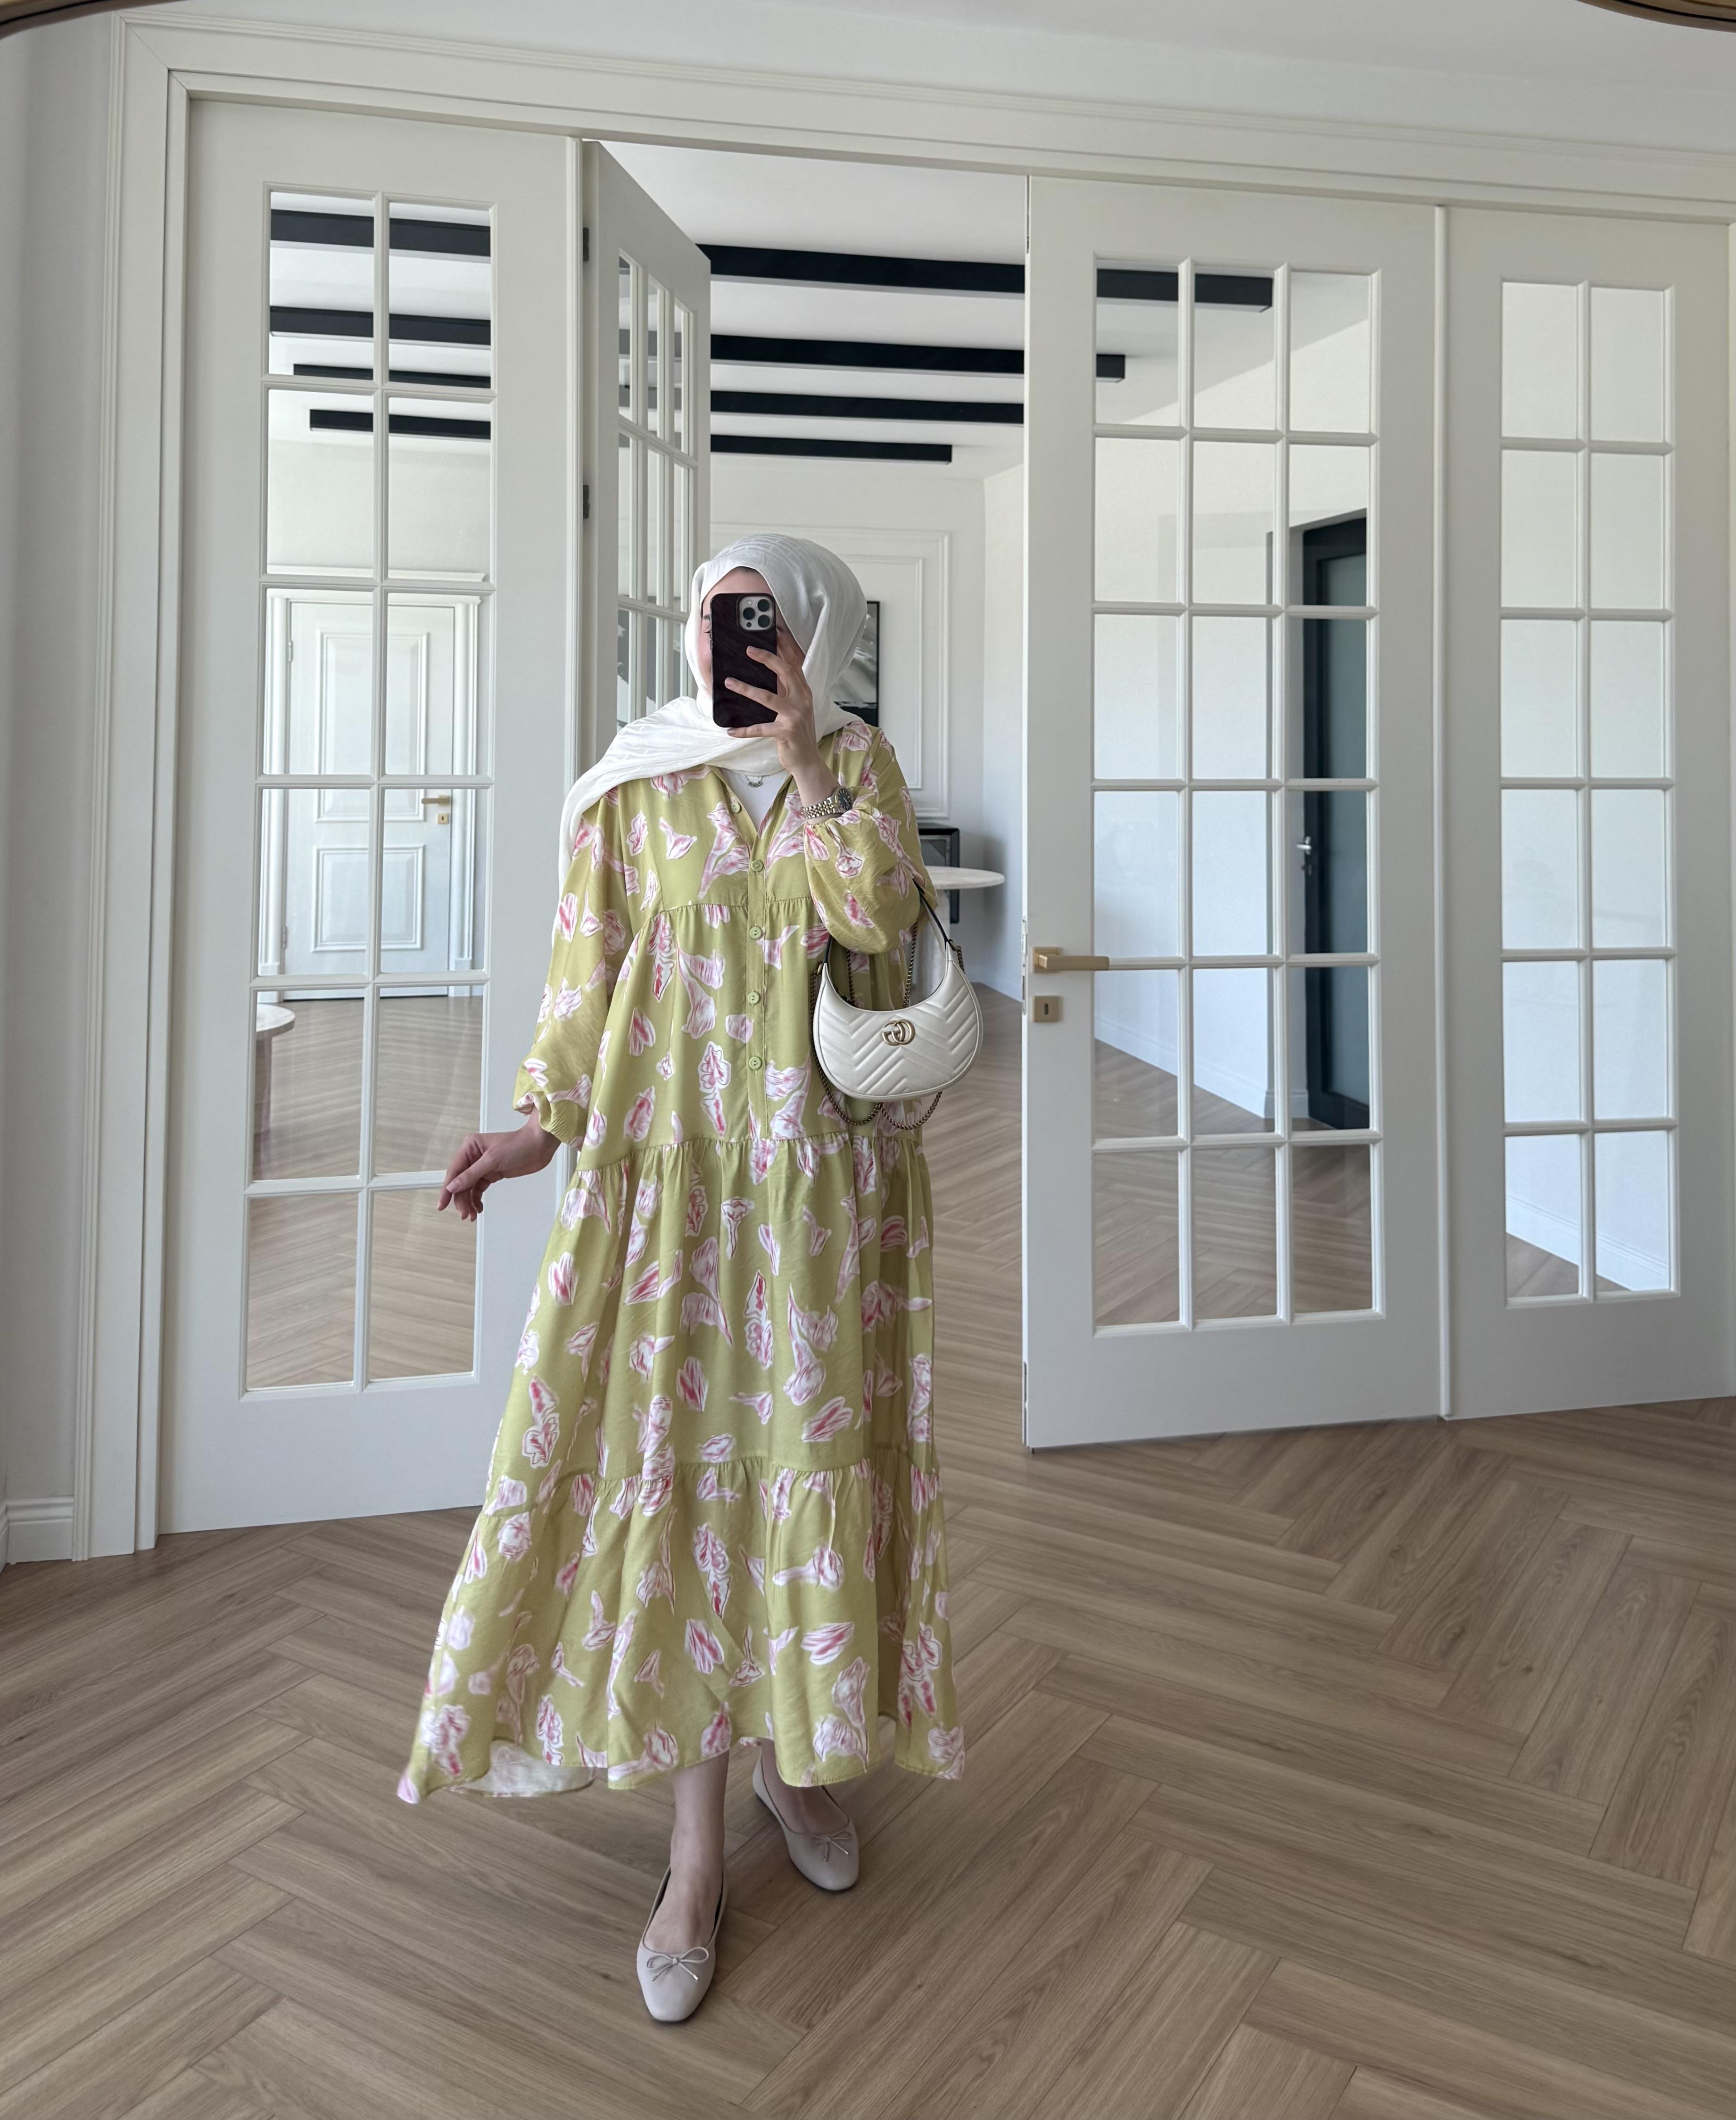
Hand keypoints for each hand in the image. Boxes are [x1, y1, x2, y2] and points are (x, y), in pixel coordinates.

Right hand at [439, 1115, 559, 1220]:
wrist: (540, 1146)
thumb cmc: (519, 1145)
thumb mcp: (492, 1160)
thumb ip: (471, 1174)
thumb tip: (453, 1186)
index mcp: (470, 1147)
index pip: (454, 1171)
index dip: (447, 1189)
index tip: (442, 1204)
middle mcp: (473, 1156)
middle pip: (460, 1182)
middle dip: (461, 1199)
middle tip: (464, 1214)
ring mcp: (482, 1166)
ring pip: (469, 1188)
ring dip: (469, 1202)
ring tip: (471, 1215)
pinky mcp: (492, 1173)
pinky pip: (479, 1189)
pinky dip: (477, 1200)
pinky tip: (478, 1208)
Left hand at [723, 619, 822, 774]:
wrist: (807, 760)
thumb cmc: (797, 733)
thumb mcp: (795, 708)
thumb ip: (785, 691)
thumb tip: (766, 675)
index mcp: (803, 691)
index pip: (794, 663)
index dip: (784, 646)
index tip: (773, 631)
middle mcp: (802, 700)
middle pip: (785, 671)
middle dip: (767, 658)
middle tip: (748, 649)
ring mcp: (795, 715)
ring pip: (768, 697)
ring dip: (746, 689)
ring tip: (729, 682)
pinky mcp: (786, 732)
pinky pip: (761, 728)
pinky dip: (744, 730)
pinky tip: (731, 730)